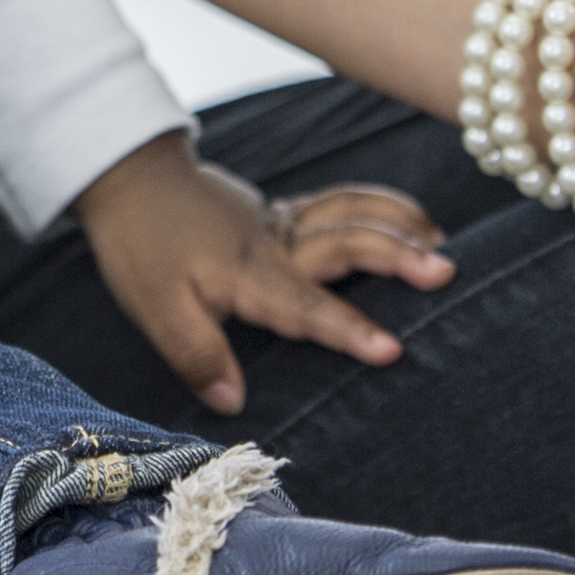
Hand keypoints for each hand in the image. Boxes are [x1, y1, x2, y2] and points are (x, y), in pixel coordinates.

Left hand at [72, 131, 454, 402]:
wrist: (129, 173)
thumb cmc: (140, 243)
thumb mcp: (152, 306)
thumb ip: (196, 352)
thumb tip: (234, 401)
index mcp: (248, 273)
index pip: (305, 307)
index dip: (346, 329)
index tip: (391, 350)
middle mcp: (275, 244)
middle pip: (345, 244)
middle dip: (396, 258)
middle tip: (446, 271)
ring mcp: (280, 223)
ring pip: (349, 214)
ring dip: (397, 224)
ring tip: (443, 243)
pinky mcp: (279, 213)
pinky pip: (337, 207)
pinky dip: (376, 210)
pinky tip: (403, 224)